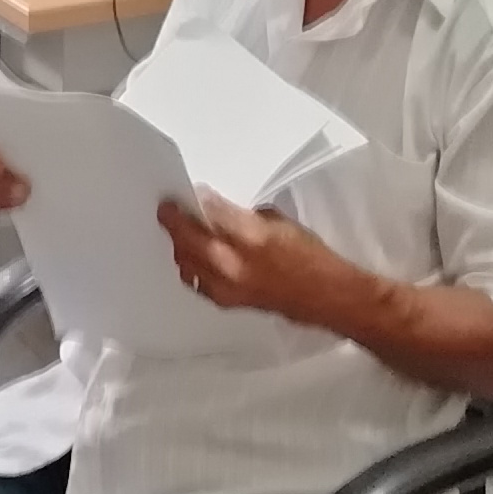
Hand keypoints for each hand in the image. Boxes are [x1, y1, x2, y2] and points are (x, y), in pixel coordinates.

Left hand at [155, 194, 350, 327]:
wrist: (324, 297)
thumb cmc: (309, 255)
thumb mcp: (281, 223)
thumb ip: (245, 216)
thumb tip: (218, 210)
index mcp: (251, 236)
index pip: (211, 213)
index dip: (195, 200)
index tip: (186, 192)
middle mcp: (233, 263)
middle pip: (188, 239)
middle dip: (174, 222)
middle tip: (167, 209)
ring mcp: (225, 286)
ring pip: (186, 261)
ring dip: (180, 245)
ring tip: (180, 232)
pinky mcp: (225, 301)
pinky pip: (195, 281)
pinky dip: (190, 266)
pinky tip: (192, 257)